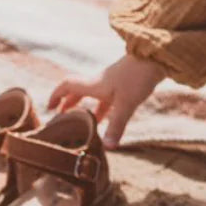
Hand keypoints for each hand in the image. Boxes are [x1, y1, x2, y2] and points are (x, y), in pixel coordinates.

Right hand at [48, 52, 164, 148]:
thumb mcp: (126, 104)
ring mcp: (113, 83)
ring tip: (83, 124)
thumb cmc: (137, 77)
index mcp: (94, 84)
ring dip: (86, 108)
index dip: (56, 95)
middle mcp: (100, 82)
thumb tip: (107, 147)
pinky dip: (103, 108)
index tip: (49, 107)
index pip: (68, 85)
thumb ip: (116, 126)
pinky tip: (108, 119)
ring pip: (93, 96)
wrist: (157, 57)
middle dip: (68, 104)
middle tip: (61, 118)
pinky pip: (108, 98)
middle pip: (78, 91)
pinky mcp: (124, 84)